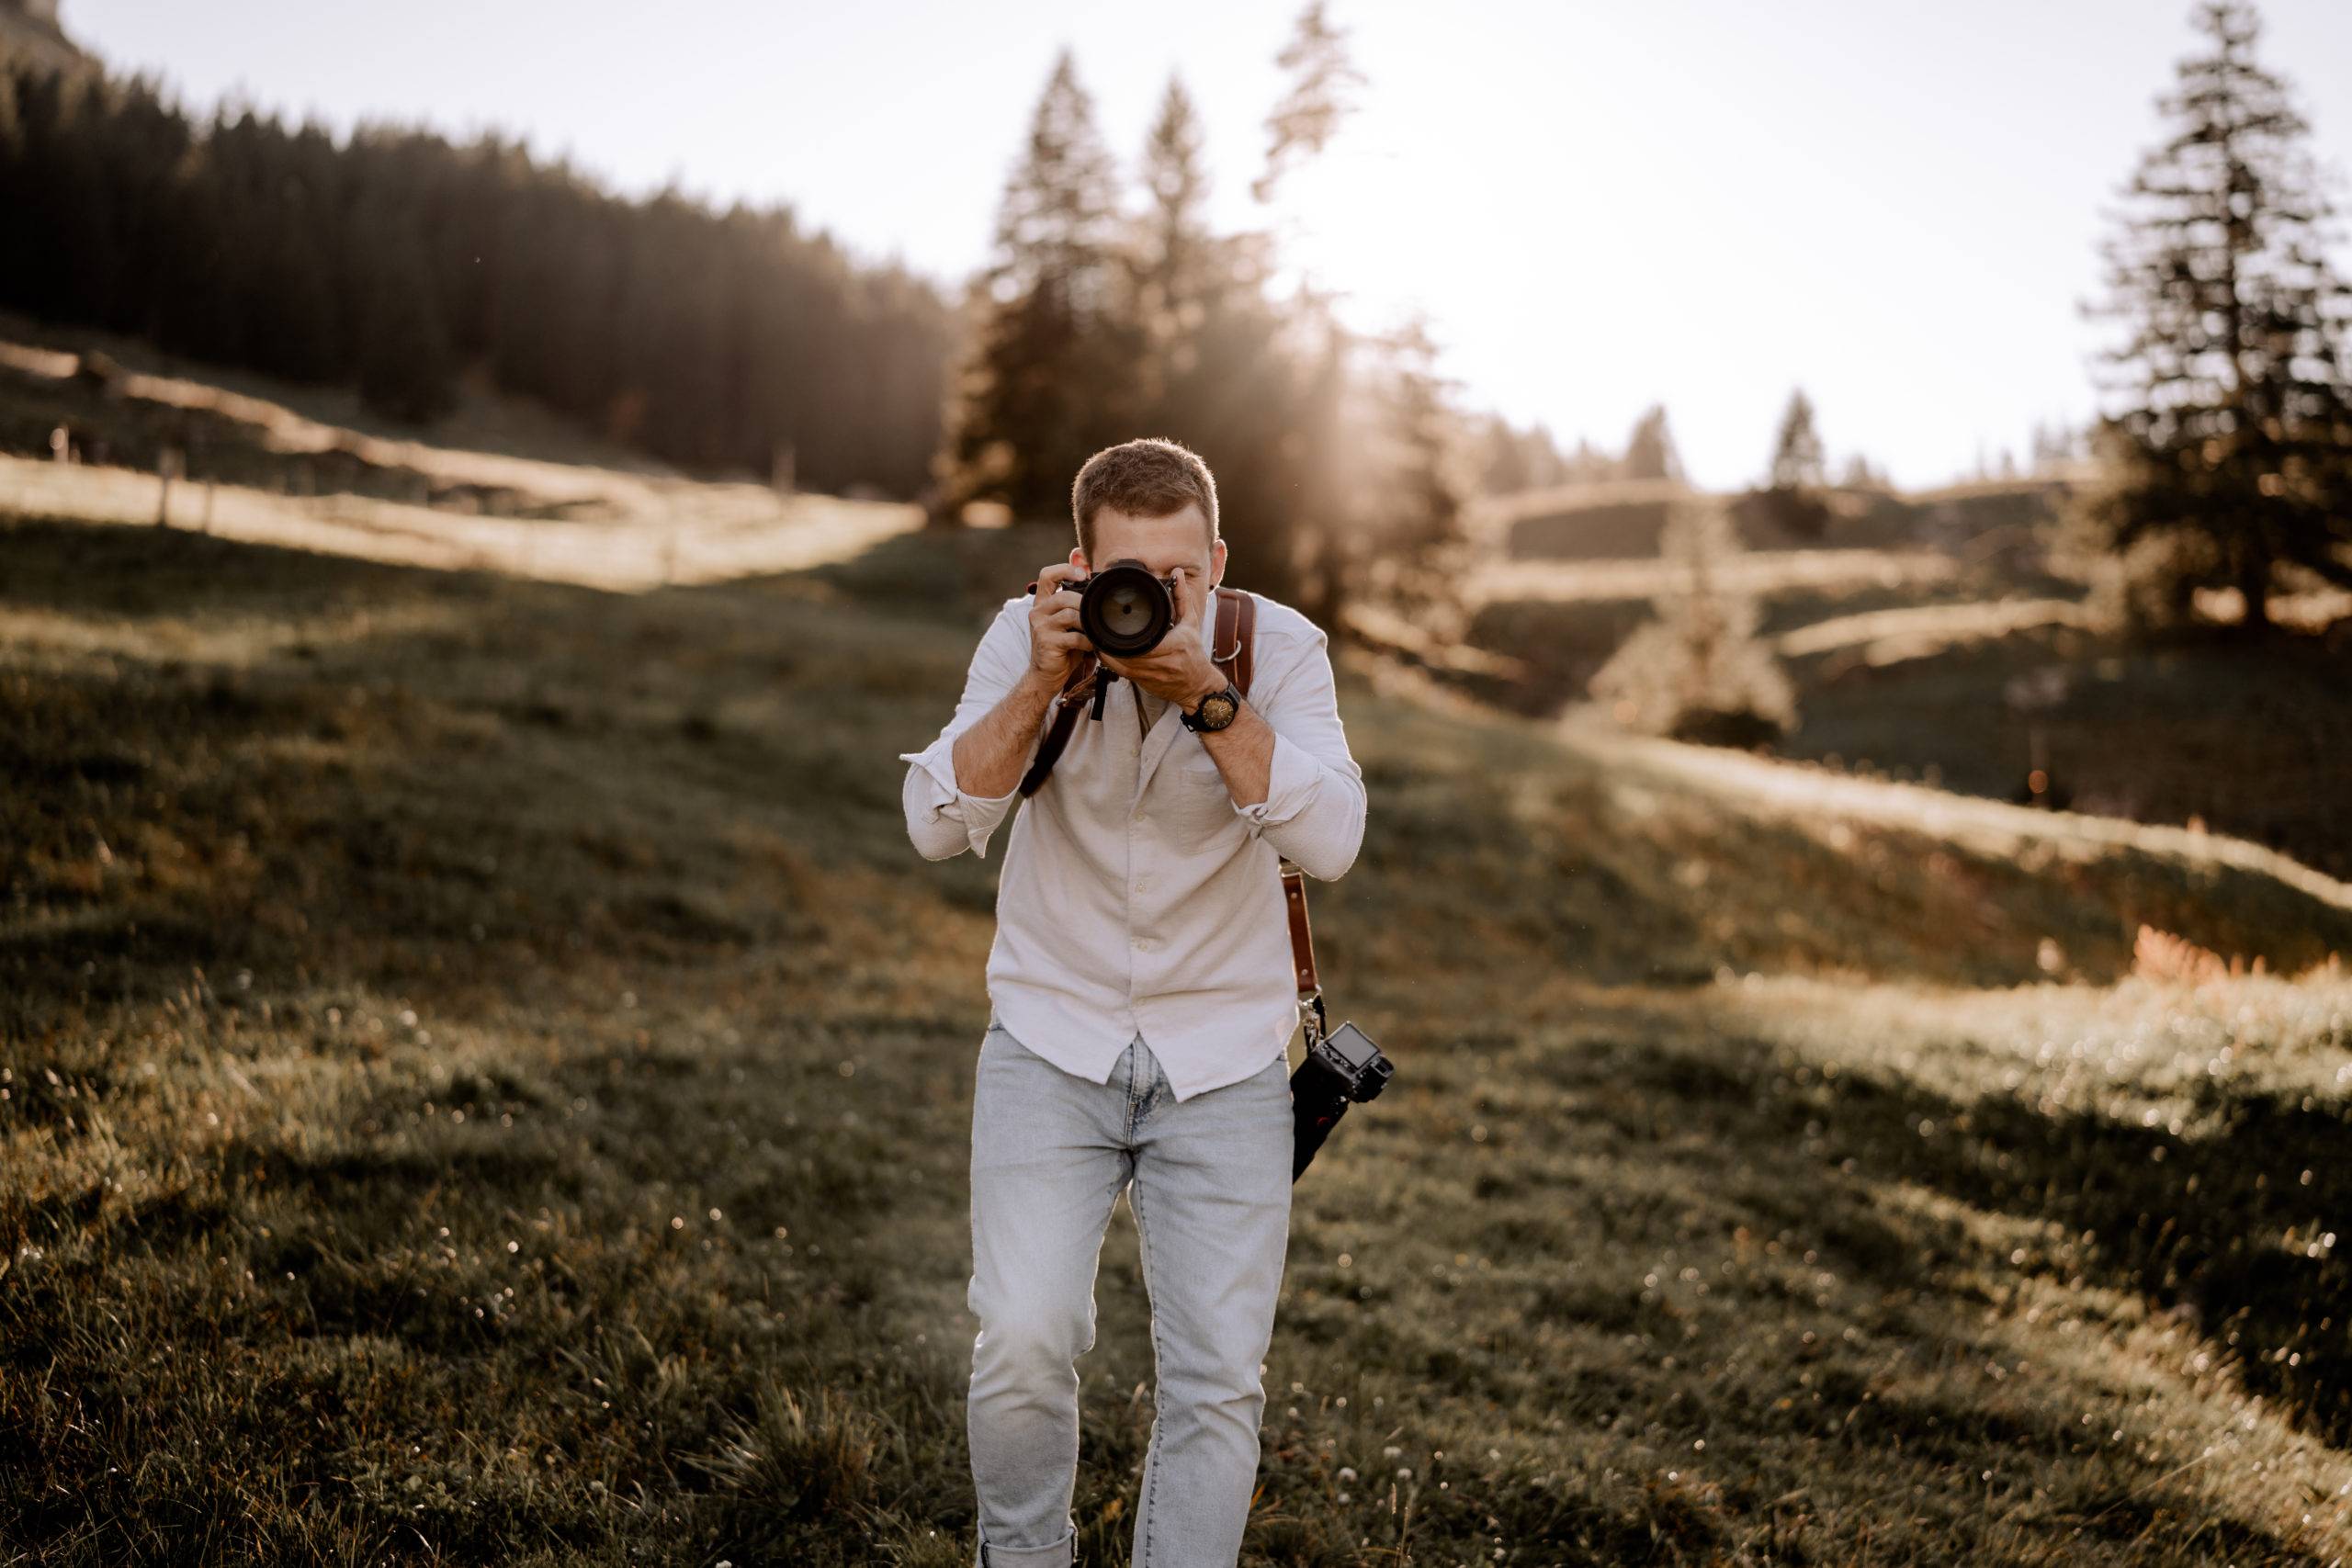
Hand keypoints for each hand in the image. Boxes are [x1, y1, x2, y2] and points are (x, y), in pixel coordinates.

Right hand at [1026, 561, 1088, 685]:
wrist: (1046, 674)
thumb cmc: (1062, 647)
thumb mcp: (1067, 623)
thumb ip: (1075, 606)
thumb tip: (1099, 590)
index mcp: (1042, 602)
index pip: (1047, 575)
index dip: (1065, 569)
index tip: (1083, 575)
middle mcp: (1038, 612)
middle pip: (1064, 596)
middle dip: (1085, 604)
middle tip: (1096, 615)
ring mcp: (1040, 627)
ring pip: (1070, 615)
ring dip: (1088, 624)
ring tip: (1094, 631)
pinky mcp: (1046, 642)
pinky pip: (1073, 637)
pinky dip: (1086, 641)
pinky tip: (1090, 646)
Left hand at [1100, 565, 1221, 709]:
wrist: (1196, 685)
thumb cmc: (1193, 652)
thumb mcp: (1190, 622)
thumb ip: (1182, 596)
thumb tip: (1177, 573)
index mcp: (1174, 646)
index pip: (1146, 642)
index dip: (1127, 636)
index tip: (1113, 622)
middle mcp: (1161, 663)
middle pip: (1128, 653)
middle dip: (1112, 642)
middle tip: (1099, 627)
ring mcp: (1150, 675)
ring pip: (1121, 665)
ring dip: (1107, 652)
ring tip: (1097, 637)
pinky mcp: (1142, 682)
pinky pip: (1120, 673)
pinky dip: (1109, 662)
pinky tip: (1103, 652)